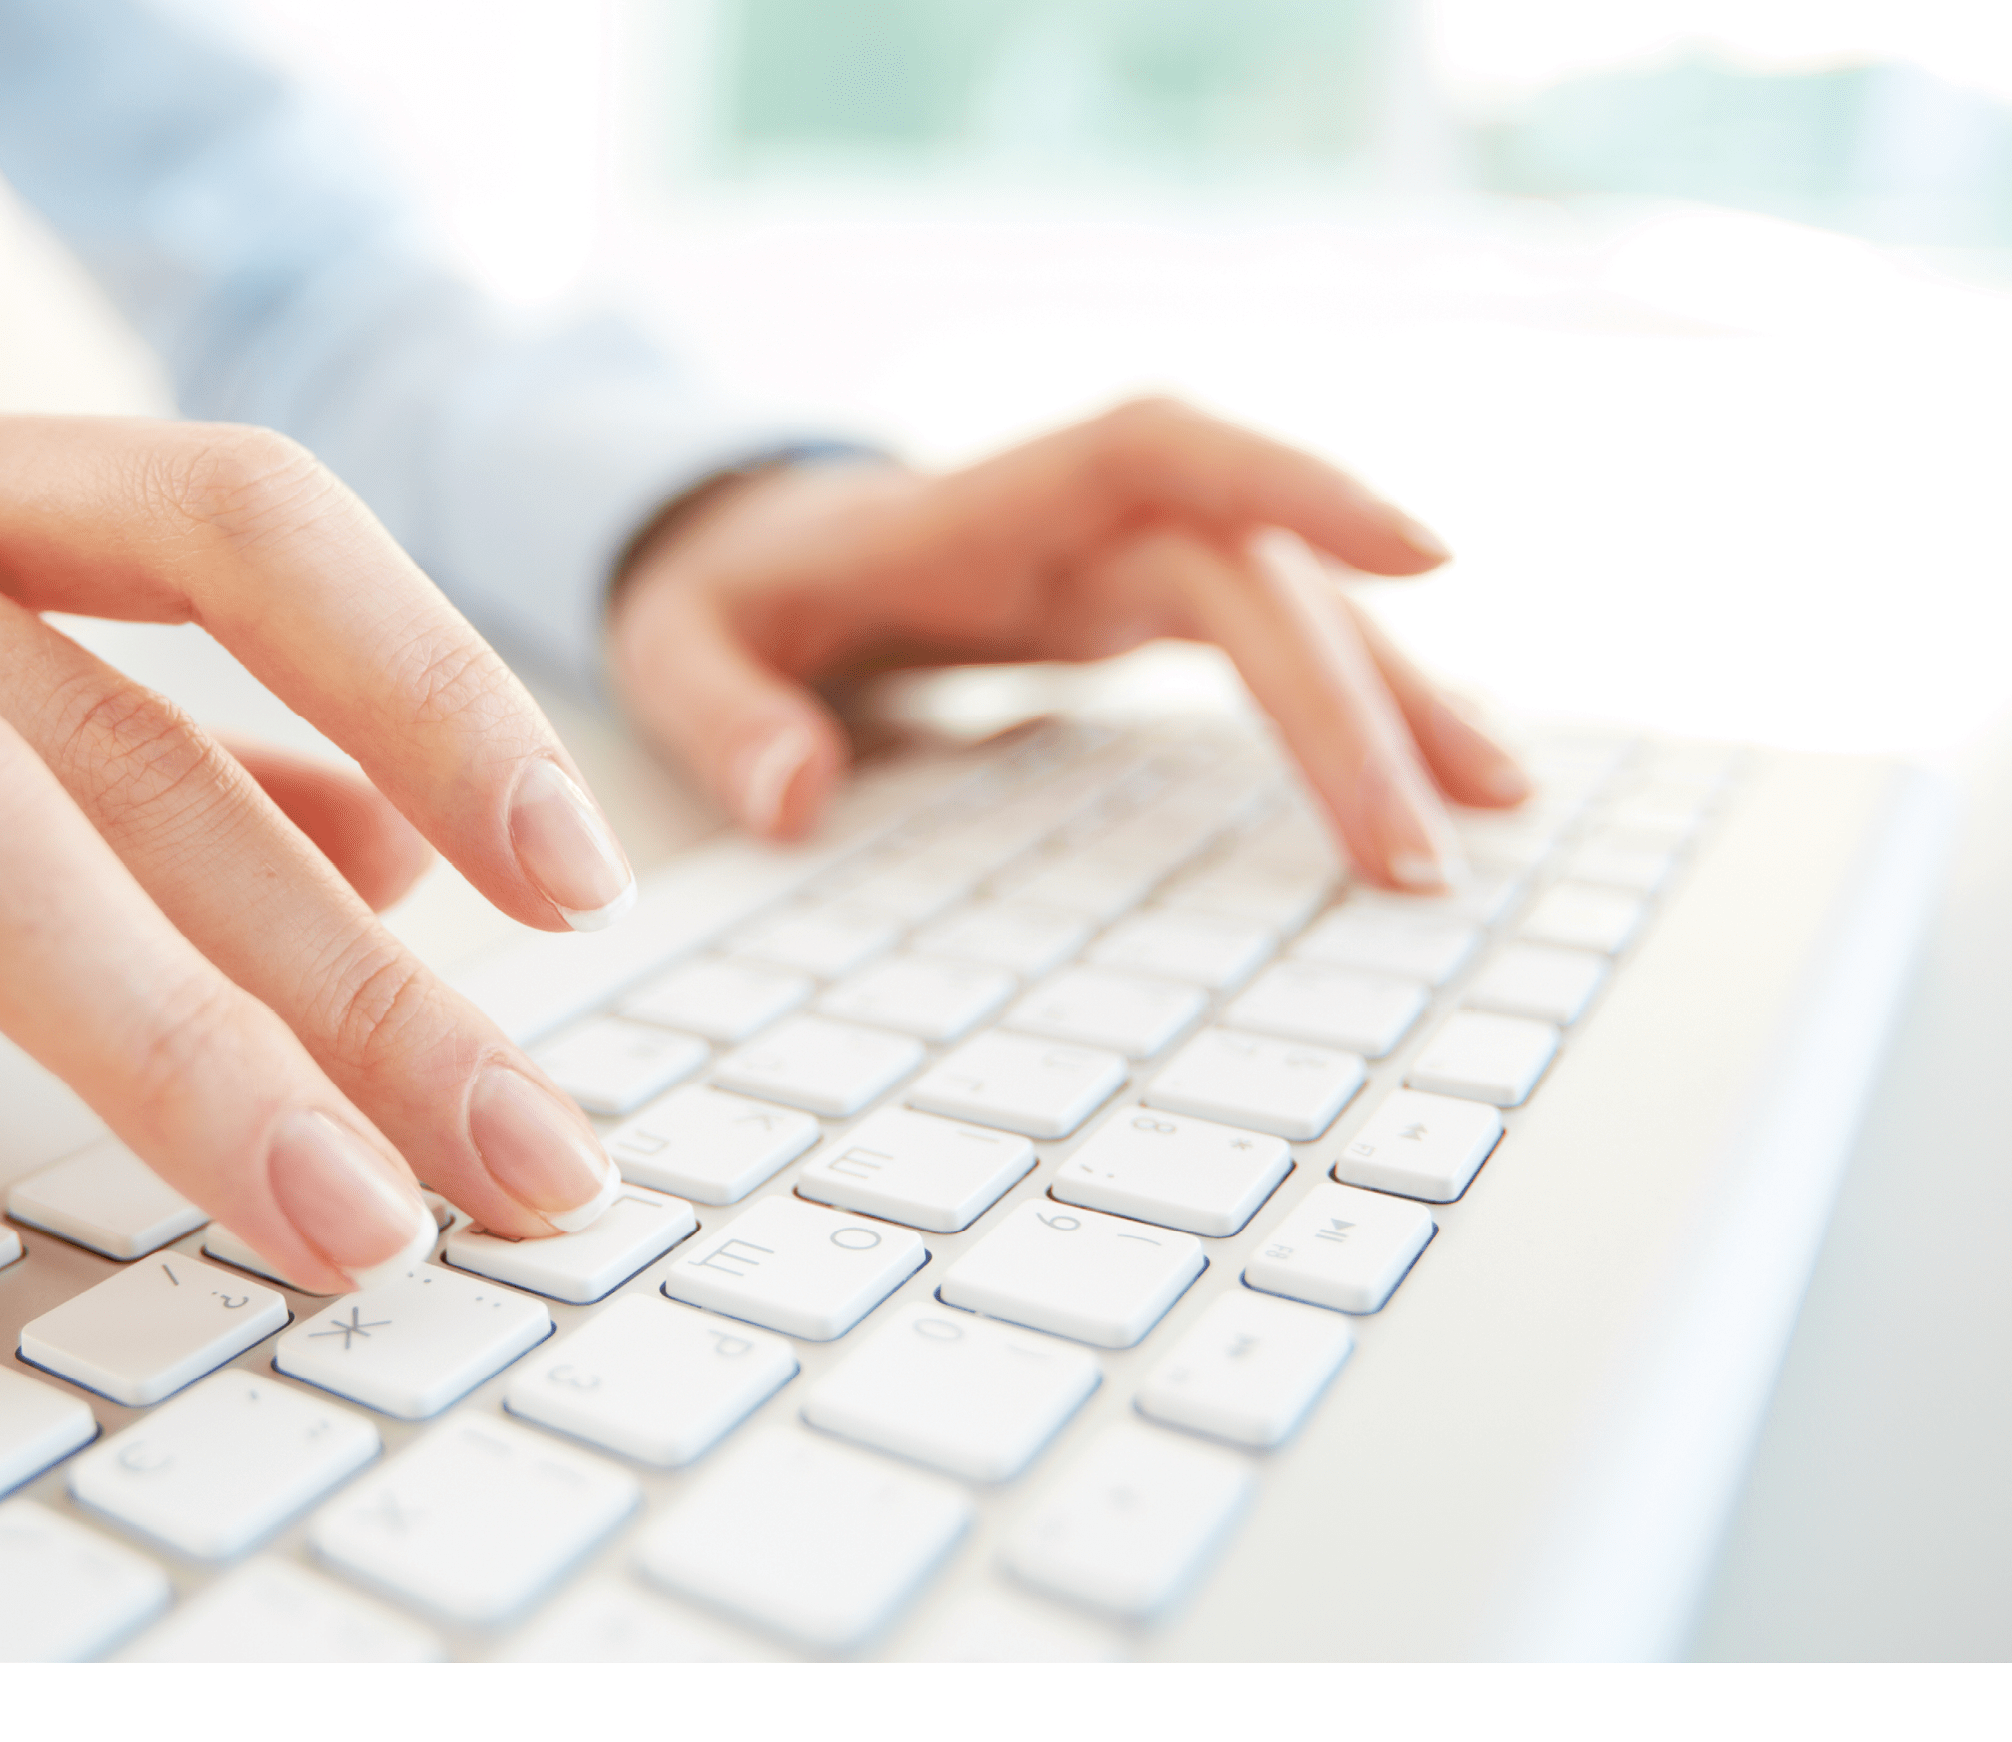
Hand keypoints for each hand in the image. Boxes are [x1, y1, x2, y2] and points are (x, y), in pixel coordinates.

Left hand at [604, 397, 1527, 889]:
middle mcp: (1080, 521)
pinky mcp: (1137, 613)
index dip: (1294, 484)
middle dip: (1353, 701)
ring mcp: (1120, 565)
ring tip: (1499, 807)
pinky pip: (1273, 644)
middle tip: (1424, 853)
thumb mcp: (674, 648)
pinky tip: (1433, 777)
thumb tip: (793, 796)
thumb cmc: (719, 591)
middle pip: (1255, 576)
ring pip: (1295, 608)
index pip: (1163, 455)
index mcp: (987, 505)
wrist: (738, 552)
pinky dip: (1353, 708)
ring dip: (1398, 697)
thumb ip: (720, 716)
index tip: (1425, 554)